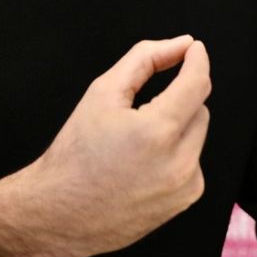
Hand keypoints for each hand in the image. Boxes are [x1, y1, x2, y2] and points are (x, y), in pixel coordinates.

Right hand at [8, 35, 212, 256]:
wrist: (58, 212)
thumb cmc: (75, 155)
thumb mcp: (103, 92)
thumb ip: (145, 59)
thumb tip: (180, 44)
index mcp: (157, 131)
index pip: (197, 83)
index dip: (197, 60)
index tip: (193, 49)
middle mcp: (177, 162)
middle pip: (198, 108)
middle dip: (177, 101)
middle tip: (140, 113)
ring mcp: (184, 186)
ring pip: (197, 136)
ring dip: (176, 129)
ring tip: (137, 146)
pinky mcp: (185, 200)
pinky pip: (193, 162)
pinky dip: (176, 156)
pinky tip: (144, 167)